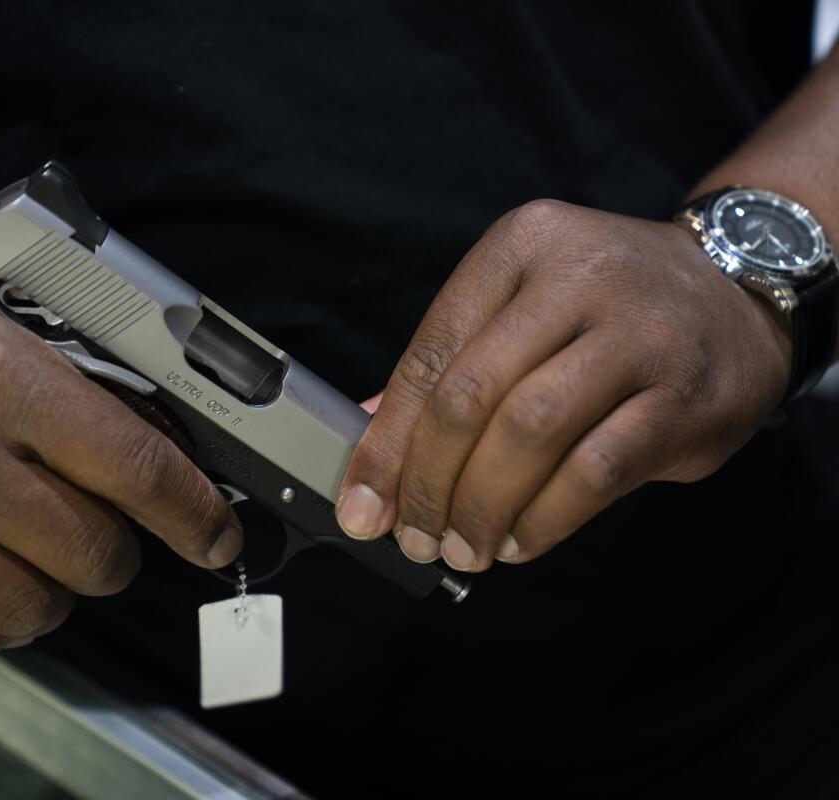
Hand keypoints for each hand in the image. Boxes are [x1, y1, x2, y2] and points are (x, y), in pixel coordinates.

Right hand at [0, 255, 240, 659]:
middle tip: (103, 531)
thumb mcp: (11, 306)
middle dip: (116, 553)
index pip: (134, 467)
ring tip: (39, 553)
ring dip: (56, 592)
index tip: (216, 538)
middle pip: (90, 554)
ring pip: (28, 610)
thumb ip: (93, 368)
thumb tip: (186, 447)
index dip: (193, 513)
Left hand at [335, 200, 789, 571]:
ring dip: (483, 505)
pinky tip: (520, 539)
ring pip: (531, 432)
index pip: (431, 354)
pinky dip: (545, 518)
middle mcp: (577, 277)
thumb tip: (364, 439)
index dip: (386, 442)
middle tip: (415, 538)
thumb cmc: (605, 310)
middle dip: (429, 482)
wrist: (740, 288)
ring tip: (465, 548)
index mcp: (519, 248)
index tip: (361, 506)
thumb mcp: (523, 307)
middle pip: (472, 396)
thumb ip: (448, 368)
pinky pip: (596, 469)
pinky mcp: (685, 393)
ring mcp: (638, 332)